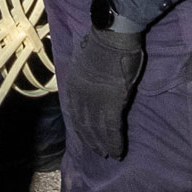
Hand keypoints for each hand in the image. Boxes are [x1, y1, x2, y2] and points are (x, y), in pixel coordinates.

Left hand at [60, 21, 144, 161]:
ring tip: (109, 155)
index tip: (86, 137)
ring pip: (97, 129)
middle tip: (98, 152)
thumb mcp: (85, 63)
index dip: (80, 127)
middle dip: (91, 140)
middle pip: (84, 124)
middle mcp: (80, 96)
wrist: (111, 37)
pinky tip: (118, 151)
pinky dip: (114, 142)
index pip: (75, 113)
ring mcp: (95, 101)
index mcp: (73, 86)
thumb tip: (91, 84)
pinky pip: (112, 128)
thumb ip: (86, 79)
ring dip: (103, 145)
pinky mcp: (111, 104)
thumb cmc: (102, 44)